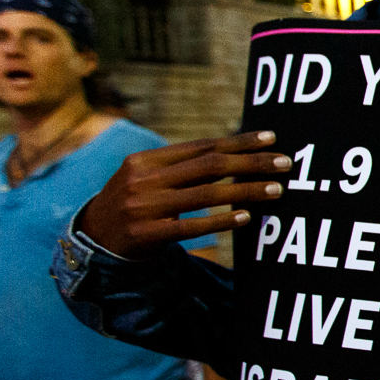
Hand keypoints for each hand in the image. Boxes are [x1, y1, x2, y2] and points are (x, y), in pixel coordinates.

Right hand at [77, 131, 291, 256]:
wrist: (93, 241)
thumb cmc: (133, 204)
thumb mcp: (146, 178)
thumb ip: (181, 167)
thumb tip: (233, 155)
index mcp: (146, 160)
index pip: (201, 146)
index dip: (239, 142)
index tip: (271, 138)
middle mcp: (144, 180)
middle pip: (209, 166)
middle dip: (251, 163)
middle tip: (286, 163)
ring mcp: (144, 207)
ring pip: (206, 195)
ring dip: (246, 191)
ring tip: (277, 189)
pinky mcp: (146, 235)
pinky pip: (191, 226)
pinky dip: (221, 221)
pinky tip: (246, 217)